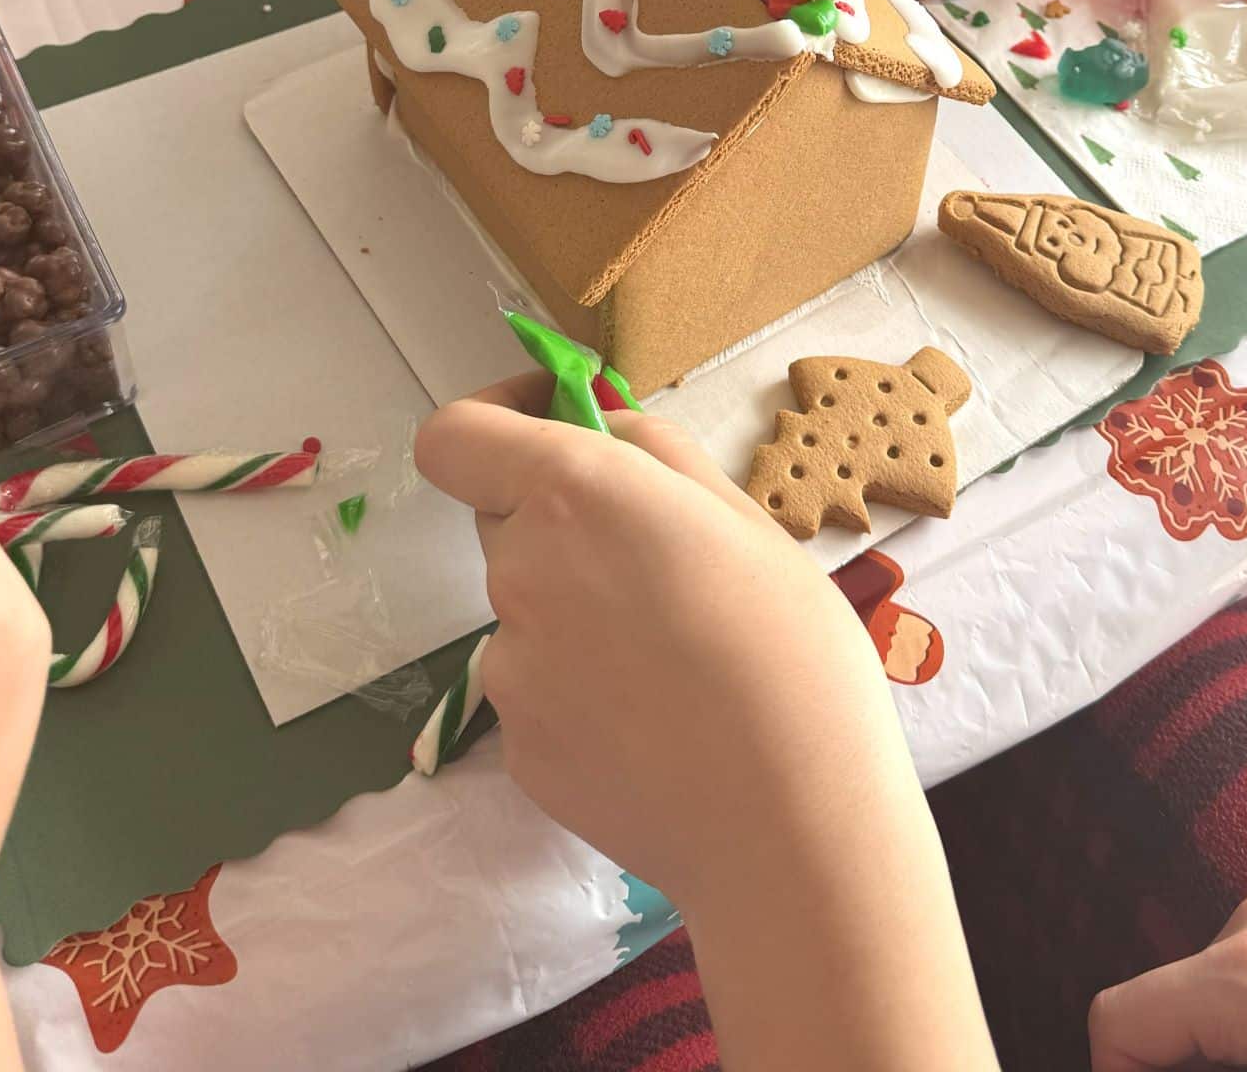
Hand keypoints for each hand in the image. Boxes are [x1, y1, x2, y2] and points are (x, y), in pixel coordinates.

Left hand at [415, 381, 999, 1070]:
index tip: (548, 420)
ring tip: (676, 658)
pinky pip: (539, 688)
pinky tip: (658, 720)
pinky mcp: (516, 749)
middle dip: (561, 522)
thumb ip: (657, 455)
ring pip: (527, 609)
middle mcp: (519, 572)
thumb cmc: (792, 652)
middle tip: (659, 562)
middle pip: (505, 522)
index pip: (454, 437)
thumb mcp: (744, 517)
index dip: (492, 418)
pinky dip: (582, 689)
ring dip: (578, 612)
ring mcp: (509, 669)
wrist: (791, 826)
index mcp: (574, 495)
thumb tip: (605, 434)